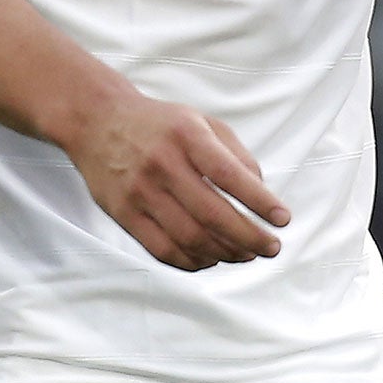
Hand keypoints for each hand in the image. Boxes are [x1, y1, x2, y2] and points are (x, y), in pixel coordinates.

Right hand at [65, 89, 290, 269]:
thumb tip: (261, 193)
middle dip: (248, 236)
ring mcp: (139, 192)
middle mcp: (163, 165)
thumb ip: (236, 155)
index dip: (260, 201)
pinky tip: (211, 259)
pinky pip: (161, 248)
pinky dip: (190, 260)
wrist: (98, 121)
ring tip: (246, 255)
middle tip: (272, 247)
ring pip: (188, 236)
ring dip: (223, 252)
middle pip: (211, 213)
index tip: (284, 219)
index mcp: (188, 136)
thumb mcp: (204, 122)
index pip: (230, 175)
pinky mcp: (122, 214)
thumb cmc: (162, 124)